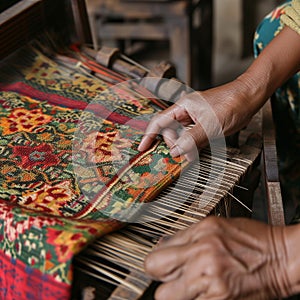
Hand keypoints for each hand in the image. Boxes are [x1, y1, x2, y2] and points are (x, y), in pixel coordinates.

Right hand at [138, 81, 255, 160]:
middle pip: (170, 132)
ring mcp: (194, 120)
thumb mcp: (211, 124)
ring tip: (191, 156)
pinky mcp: (203, 126)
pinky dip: (192, 147)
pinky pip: (192, 139)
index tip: (142, 148)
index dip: (149, 135)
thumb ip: (191, 139)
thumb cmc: (232, 103)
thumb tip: (175, 152)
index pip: (160, 121)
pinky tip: (196, 152)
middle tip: (183, 156)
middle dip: (174, 146)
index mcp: (183, 106)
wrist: (250, 98)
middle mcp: (186, 112)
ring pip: (181, 137)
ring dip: (184, 148)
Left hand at [144, 216, 293, 299]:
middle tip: (172, 276)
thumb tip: (163, 244)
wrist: (280, 258)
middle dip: (162, 281)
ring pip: (170, 299)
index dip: (156, 262)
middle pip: (157, 281)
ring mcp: (211, 284)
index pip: (156, 257)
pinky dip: (194, 299)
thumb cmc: (251, 240)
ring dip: (177, 293)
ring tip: (191, 284)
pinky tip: (204, 289)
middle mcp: (203, 259)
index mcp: (200, 236)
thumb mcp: (214, 226)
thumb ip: (185, 235)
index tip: (161, 264)